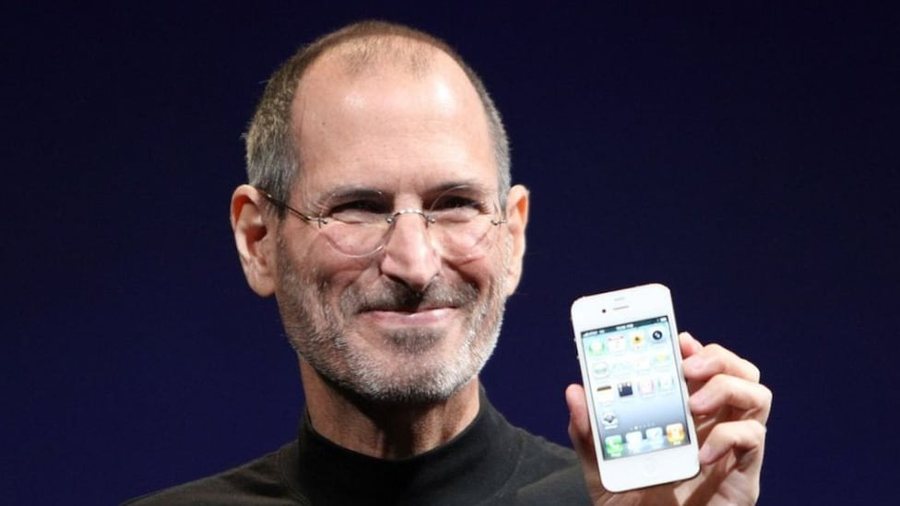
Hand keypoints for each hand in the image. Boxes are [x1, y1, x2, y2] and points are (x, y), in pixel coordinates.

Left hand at [566, 332, 771, 504]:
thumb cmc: (634, 505)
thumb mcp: (601, 466)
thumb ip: (588, 431)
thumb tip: (575, 391)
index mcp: (683, 413)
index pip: (700, 366)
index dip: (694, 346)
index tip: (676, 338)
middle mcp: (713, 423)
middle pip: (738, 369)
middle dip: (717, 356)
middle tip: (687, 366)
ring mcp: (733, 447)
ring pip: (757, 393)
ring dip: (727, 386)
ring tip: (693, 404)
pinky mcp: (745, 474)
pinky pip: (754, 438)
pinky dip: (729, 436)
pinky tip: (700, 454)